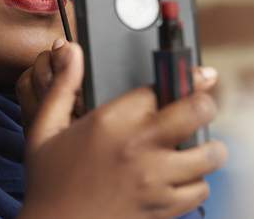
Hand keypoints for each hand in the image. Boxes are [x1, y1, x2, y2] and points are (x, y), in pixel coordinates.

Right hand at [18, 41, 226, 218]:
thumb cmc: (47, 181)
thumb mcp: (44, 128)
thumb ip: (62, 86)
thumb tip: (71, 50)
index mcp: (110, 122)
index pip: (161, 88)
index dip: (184, 77)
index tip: (199, 73)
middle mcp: (138, 146)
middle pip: (198, 111)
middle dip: (204, 103)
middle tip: (199, 106)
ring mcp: (155, 179)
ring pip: (209, 154)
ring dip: (207, 147)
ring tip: (194, 145)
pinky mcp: (163, 207)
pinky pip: (201, 189)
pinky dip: (197, 182)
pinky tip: (182, 177)